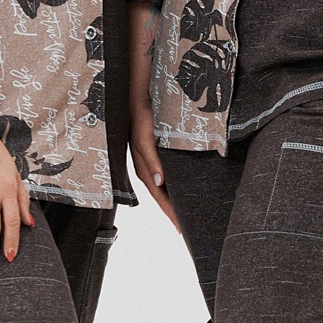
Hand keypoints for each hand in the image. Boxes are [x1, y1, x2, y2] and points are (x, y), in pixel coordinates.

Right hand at [129, 95, 181, 230]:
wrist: (137, 94)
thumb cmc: (140, 114)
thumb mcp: (144, 137)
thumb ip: (151, 160)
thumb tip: (159, 183)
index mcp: (143, 166)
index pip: (159, 195)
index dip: (169, 211)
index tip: (180, 228)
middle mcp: (147, 165)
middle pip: (161, 194)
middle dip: (171, 210)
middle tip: (185, 226)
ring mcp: (151, 158)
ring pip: (163, 185)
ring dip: (172, 198)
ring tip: (185, 211)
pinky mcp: (156, 149)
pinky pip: (165, 172)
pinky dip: (173, 183)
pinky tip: (181, 185)